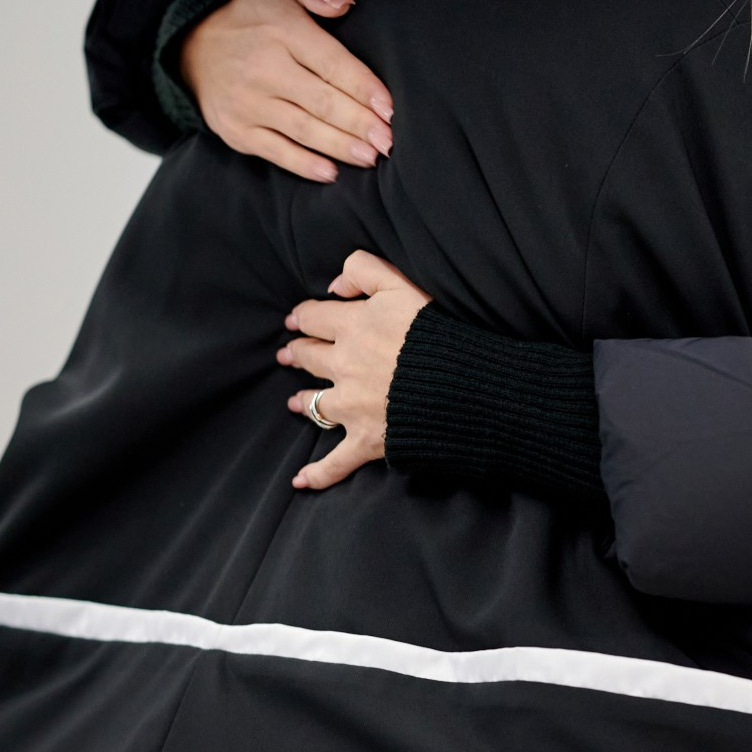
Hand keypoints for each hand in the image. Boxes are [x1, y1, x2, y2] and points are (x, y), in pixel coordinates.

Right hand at [182, 0, 395, 182]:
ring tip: (371, 156)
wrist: (187, 44)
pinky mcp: (235, 129)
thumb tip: (345, 2)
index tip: (389, 107)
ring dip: (340, 147)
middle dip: (360, 124)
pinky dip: (304, 164)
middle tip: (389, 140)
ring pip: (303, 130)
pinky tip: (332, 172)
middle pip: (322, 102)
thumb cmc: (250, 15)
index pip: (331, 63)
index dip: (363, 87)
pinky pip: (275, 151)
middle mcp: (263, 70)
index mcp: (282, 33)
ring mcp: (247, 103)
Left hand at [279, 250, 434, 489]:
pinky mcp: (366, 440)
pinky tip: (301, 480)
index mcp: (352, 327)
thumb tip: (334, 286)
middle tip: (289, 353)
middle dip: (298, 352)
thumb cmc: (438, 332)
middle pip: (309, 357)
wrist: (462, 384)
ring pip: (314, 404)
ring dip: (302, 401)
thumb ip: (365, 271)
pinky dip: (318, 474)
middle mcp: (343, 367)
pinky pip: (336, 463)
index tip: (298, 318)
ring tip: (294, 400)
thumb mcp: (403, 284)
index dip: (304, 316)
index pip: (313, 317)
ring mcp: (352, 407)